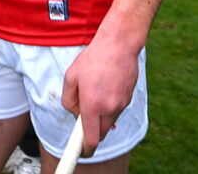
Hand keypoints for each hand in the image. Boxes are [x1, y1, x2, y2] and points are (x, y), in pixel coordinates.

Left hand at [60, 34, 138, 157]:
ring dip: (101, 116)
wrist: (119, 44)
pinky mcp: (129, 98)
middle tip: (83, 114)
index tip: (81, 151)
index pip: (91, 139)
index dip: (85, 149)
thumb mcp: (71, 76)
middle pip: (101, 133)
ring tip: (95, 91)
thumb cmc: (93, 59)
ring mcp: (122, 104)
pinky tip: (105, 87)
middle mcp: (109, 108)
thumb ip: (68, 99)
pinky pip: (117, 110)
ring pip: (109, 121)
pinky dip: (109, 106)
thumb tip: (75, 113)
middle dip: (92, 131)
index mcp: (92, 105)